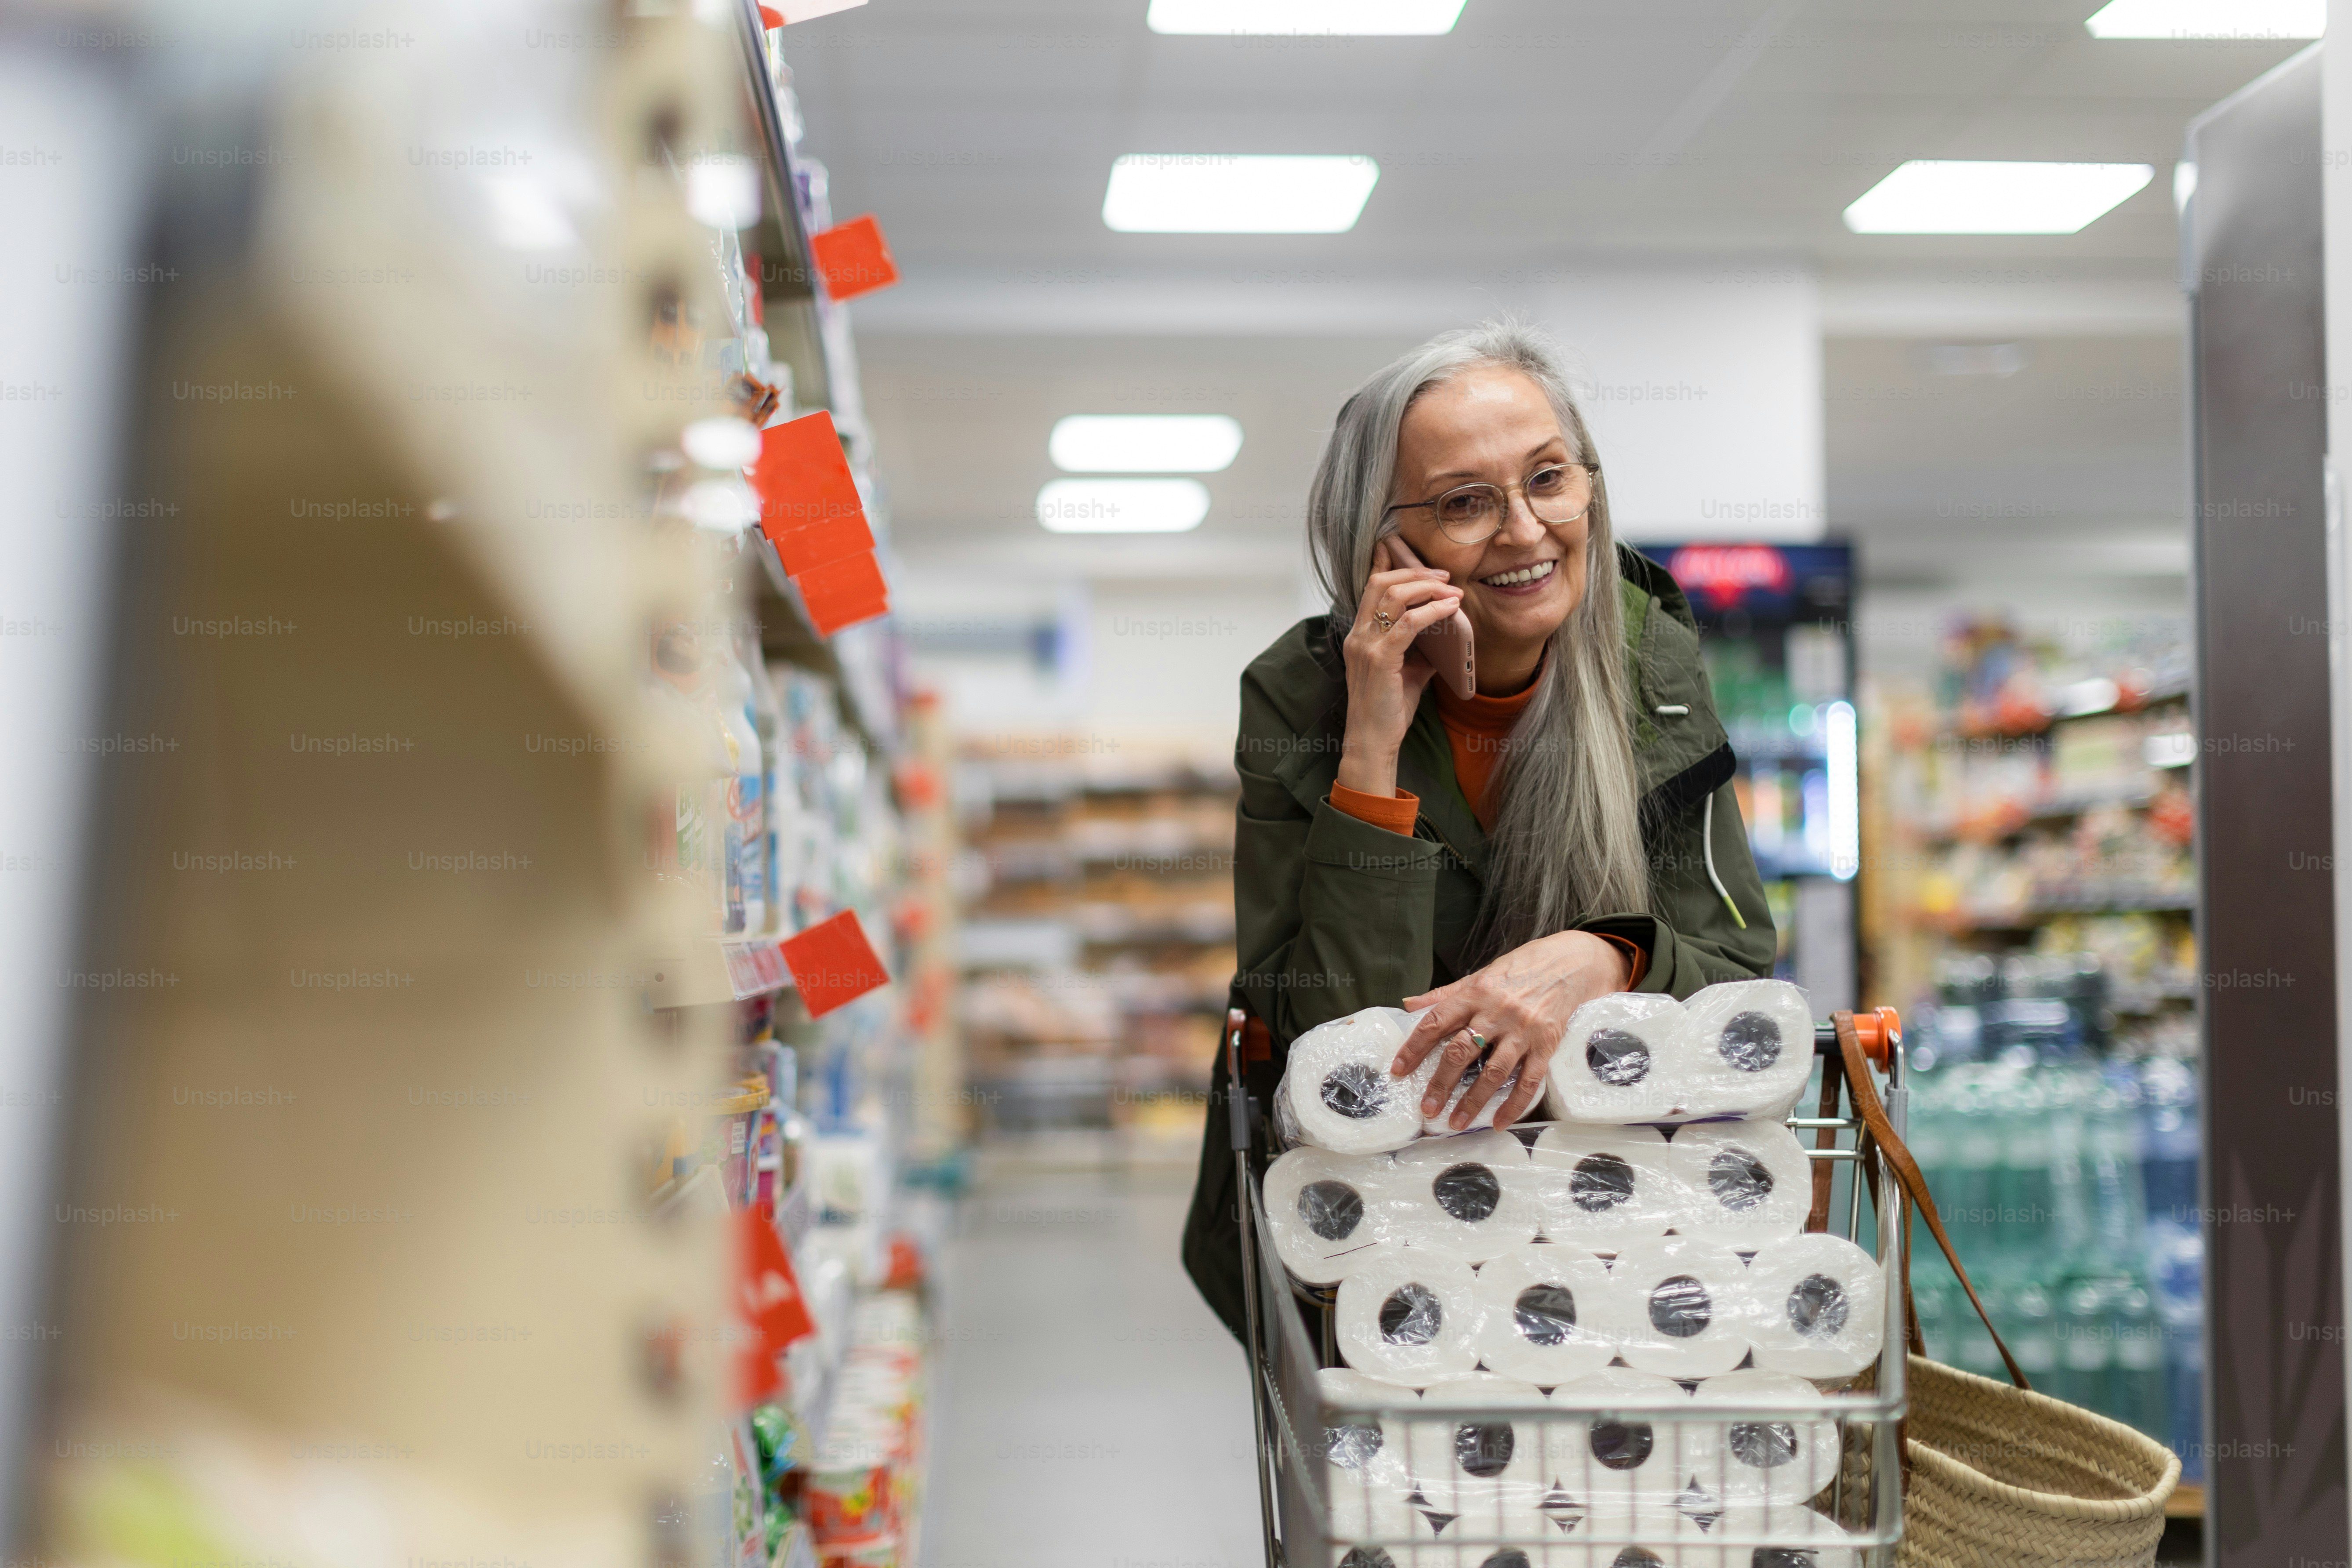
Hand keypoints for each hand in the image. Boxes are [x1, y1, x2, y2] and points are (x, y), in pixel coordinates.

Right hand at [1336, 538, 1462, 798]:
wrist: (1372, 742)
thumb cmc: (1387, 711)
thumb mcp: (1406, 673)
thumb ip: (1418, 650)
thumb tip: (1444, 636)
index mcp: (1359, 635)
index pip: (1369, 587)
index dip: (1388, 563)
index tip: (1414, 556)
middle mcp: (1357, 635)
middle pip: (1381, 582)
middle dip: (1415, 572)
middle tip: (1444, 577)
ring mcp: (1365, 646)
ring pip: (1393, 595)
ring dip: (1427, 587)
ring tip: (1452, 590)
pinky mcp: (1380, 659)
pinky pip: (1409, 623)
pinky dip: (1433, 610)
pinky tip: (1451, 609)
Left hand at [1389, 931, 1634, 1129]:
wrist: (1571, 963)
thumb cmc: (1520, 970)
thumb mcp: (1480, 976)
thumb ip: (1445, 994)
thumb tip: (1408, 1005)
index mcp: (1475, 993)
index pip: (1436, 1021)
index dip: (1414, 1046)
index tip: (1399, 1069)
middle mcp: (1496, 1012)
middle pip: (1462, 1051)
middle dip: (1441, 1083)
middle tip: (1427, 1109)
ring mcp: (1522, 1030)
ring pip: (1493, 1071)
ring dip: (1473, 1100)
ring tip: (1456, 1122)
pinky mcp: (1546, 1044)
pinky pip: (1529, 1080)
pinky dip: (1513, 1104)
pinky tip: (1499, 1122)